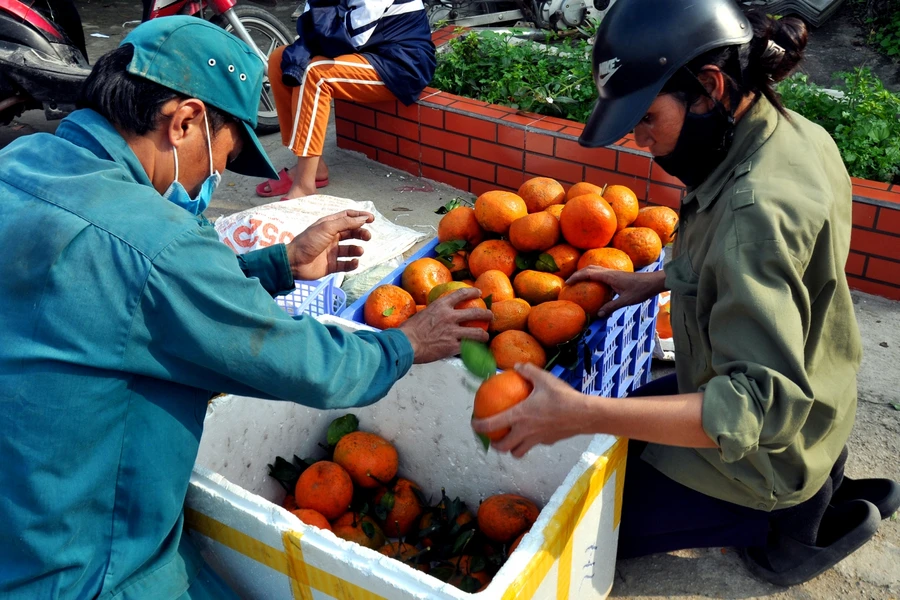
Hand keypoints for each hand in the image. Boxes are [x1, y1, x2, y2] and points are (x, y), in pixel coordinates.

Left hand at [286, 210, 373, 279]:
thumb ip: (346, 223)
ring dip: (357, 249)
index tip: (371, 219)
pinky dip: (352, 264)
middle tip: (368, 236)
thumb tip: (363, 219)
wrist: (294, 262)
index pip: (347, 217)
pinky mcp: (331, 265)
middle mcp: (331, 237)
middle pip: (351, 232)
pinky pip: (345, 264)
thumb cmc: (309, 241)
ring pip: (350, 249)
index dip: (359, 217)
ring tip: (359, 251)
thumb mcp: (327, 228)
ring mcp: (332, 251)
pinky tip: (355, 262)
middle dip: (361, 233)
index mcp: (329, 225)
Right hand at [398, 287, 491, 363]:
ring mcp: (452, 332)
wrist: (405, 344)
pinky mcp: (452, 347)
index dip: (472, 292)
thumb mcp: (422, 314)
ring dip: (484, 334)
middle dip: (486, 314)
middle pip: (475, 312)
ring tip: (486, 336)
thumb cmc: (408, 330)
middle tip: (490, 315)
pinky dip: (473, 349)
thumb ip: (433, 313)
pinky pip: (468, 347)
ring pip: (476, 332)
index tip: (479, 292)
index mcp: (440, 306)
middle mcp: (449, 316)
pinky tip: (476, 350)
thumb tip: (436, 314)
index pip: (460, 294)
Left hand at [471, 363, 597, 457]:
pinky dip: (530, 442)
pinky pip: (534, 445)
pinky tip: (534, 431)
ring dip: (512, 448)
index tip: (474, 423)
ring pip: (518, 452)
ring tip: (511, 439)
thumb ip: (528, 371)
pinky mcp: (548, 442)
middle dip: (494, 445)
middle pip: (503, 447)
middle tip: (493, 437)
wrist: (585, 414)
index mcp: (519, 416)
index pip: (492, 425)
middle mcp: (525, 431)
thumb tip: (517, 365)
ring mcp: (537, 440)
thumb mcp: (544, 379)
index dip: (479, 426)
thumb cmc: (563, 396)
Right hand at [567, 267, 665, 317]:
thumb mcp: (626, 301)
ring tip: (578, 283)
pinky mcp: (617, 275)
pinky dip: (593, 277)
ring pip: (595, 269)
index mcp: (609, 276)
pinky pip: (601, 273)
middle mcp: (609, 272)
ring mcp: (613, 273)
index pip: (588, 273)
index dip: (576, 277)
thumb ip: (611, 307)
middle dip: (577, 274)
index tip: (567, 283)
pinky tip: (594, 286)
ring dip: (585, 274)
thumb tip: (598, 314)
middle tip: (569, 283)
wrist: (654, 281)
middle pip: (589, 269)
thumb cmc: (641, 290)